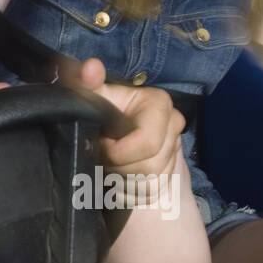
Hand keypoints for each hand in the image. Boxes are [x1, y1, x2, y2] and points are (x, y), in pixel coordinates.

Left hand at [61, 57, 183, 182]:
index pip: (148, 142)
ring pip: (148, 183)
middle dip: (118, 167)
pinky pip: (148, 194)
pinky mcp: (170, 176)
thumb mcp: (96, 97)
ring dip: (121, 179)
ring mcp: (175, 153)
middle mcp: (175, 126)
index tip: (100, 147)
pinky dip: (126, 190)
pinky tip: (117, 177)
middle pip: (148, 167)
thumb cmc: (106, 114)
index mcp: (160, 104)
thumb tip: (90, 67)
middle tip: (101, 157)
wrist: (120, 138)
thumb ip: (87, 83)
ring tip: (108, 165)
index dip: (119, 152)